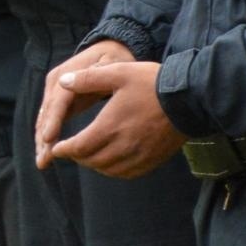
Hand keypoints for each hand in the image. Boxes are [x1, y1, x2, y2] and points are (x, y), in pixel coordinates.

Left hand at [37, 56, 185, 178]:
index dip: (65, 149)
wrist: (189, 99)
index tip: (56, 148)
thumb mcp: (118, 73)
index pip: (79, 147)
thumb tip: (63, 83)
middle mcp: (123, 146)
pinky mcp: (152, 160)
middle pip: (92, 160)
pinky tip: (110, 161)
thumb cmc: (152, 84)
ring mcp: (139, 156)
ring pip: (108, 169)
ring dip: (94, 164)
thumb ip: (88, 79)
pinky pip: (127, 173)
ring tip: (87, 155)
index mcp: (110, 126)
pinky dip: (113, 170)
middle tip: (69, 149)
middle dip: (77, 156)